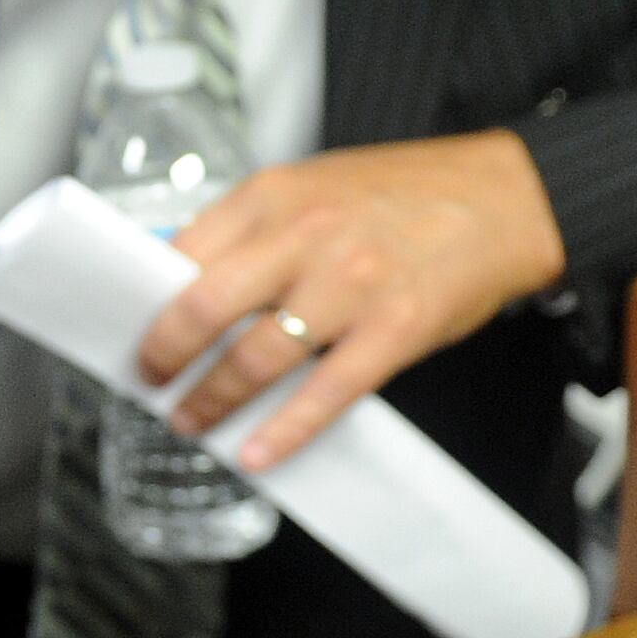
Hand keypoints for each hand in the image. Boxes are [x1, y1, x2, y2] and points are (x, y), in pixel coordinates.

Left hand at [135, 130, 566, 471]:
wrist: (507, 197)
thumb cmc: (402, 194)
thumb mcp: (312, 185)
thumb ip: (251, 229)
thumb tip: (179, 276)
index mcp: (272, 195)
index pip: (181, 253)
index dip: (146, 301)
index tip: (129, 330)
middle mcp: (305, 235)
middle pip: (203, 306)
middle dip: (164, 355)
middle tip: (147, 380)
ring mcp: (351, 284)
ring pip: (257, 357)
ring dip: (213, 399)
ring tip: (192, 420)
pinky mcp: (396, 329)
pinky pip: (326, 393)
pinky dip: (283, 430)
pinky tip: (257, 452)